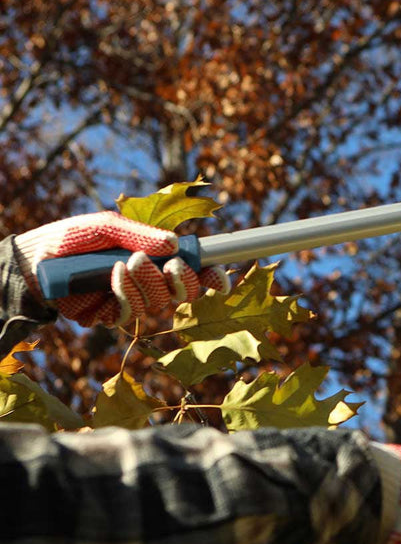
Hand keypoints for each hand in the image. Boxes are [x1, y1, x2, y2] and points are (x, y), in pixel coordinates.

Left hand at [14, 211, 229, 326]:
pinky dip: (126, 294)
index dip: (211, 278)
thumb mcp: (107, 227)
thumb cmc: (72, 238)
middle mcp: (147, 282)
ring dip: (148, 283)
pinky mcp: (110, 316)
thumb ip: (141, 234)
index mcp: (154, 258)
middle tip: (171, 266)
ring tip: (128, 262)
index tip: (222, 282)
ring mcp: (131, 301)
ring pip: (158, 303)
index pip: (192, 271)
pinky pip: (131, 313)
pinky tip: (113, 276)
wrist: (35, 260)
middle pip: (183, 292)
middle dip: (182, 281)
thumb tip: (174, 245)